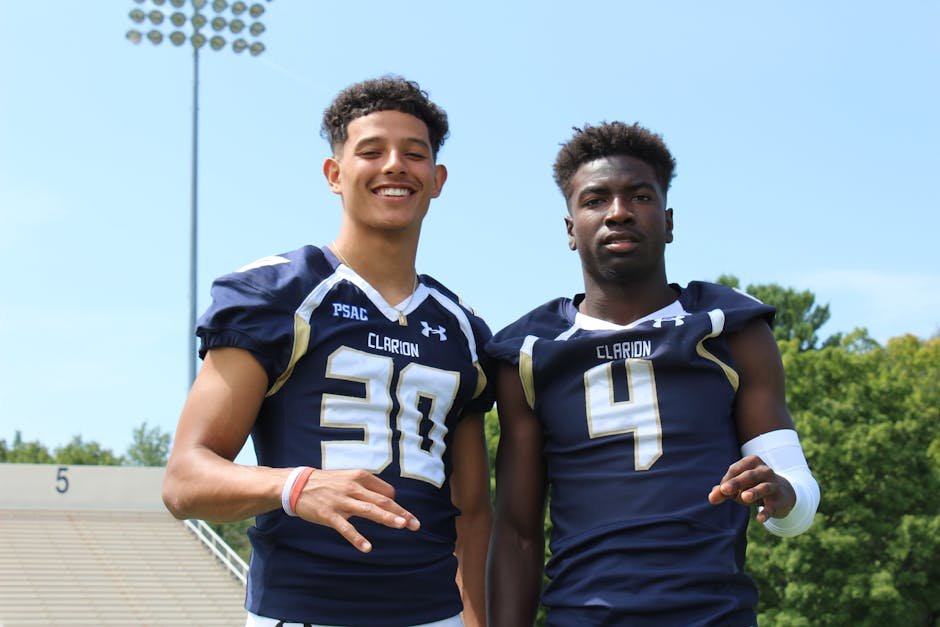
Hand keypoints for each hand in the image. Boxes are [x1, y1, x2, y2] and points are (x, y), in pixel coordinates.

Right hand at [294, 469, 419, 552]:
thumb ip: (367, 486)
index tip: (402, 515)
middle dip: (401, 513)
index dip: (395, 504)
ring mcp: (341, 501)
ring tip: (401, 526)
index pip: (386, 491)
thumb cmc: (327, 483)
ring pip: (369, 510)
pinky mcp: (329, 515)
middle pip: (383, 501)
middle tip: (415, 524)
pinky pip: (346, 528)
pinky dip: (357, 538)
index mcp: (359, 477)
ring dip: (387, 518)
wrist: (297, 485)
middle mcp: (353, 487)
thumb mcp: (348, 477)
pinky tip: (367, 548)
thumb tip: (389, 497)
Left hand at [707, 455, 795, 522]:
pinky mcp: (779, 500)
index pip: (735, 469)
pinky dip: (766, 512)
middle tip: (724, 490)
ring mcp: (774, 484)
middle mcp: (764, 470)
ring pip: (763, 488)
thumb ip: (722, 491)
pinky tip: (759, 519)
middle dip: (736, 482)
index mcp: (751, 462)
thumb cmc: (753, 487)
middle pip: (749, 476)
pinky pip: (772, 506)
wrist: (782, 495)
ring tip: (744, 497)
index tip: (723, 491)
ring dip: (753, 492)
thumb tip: (711, 498)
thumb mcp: (737, 487)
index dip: (727, 480)